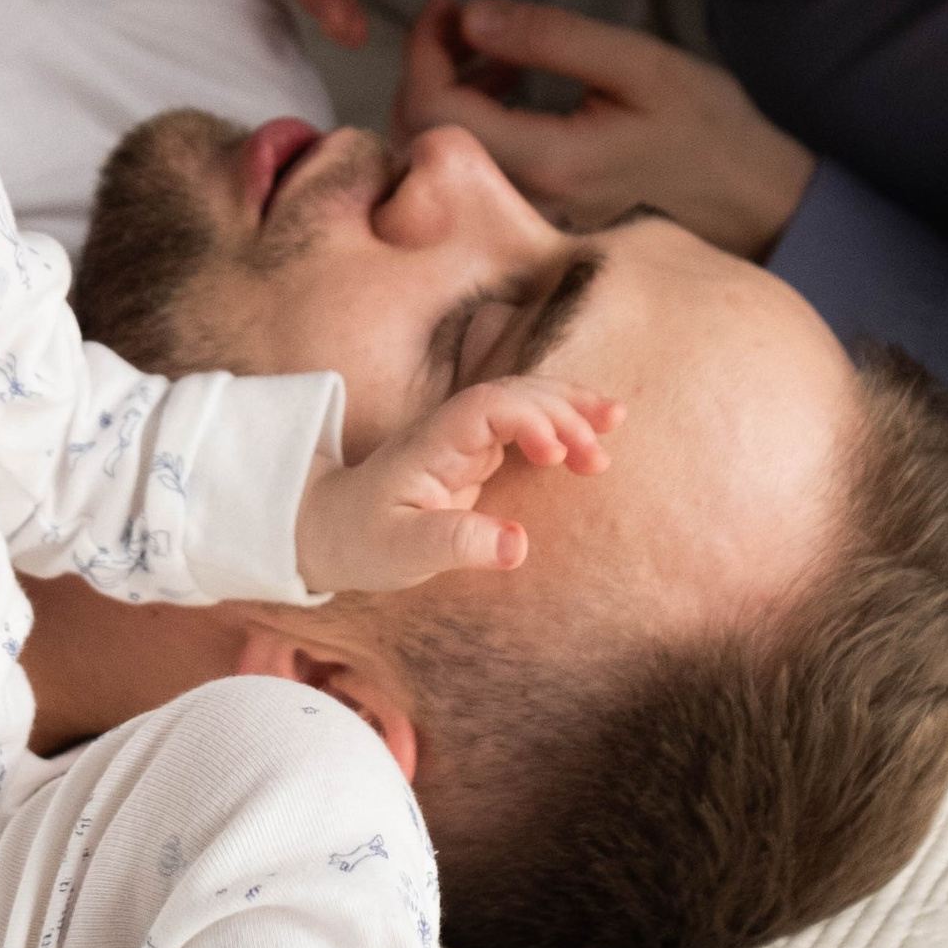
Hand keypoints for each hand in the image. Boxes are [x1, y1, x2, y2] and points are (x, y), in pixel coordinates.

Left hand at [299, 374, 619, 592]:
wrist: (330, 529)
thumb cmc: (362, 540)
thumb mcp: (403, 552)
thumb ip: (457, 544)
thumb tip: (518, 544)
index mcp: (431, 444)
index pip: (486, 408)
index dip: (527, 419)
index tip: (554, 456)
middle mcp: (451, 429)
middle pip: (514, 394)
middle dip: (563, 412)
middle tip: (599, 456)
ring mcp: (466, 437)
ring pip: (525, 400)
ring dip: (571, 408)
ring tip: (617, 421)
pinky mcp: (477, 452)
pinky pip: (528, 423)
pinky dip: (564, 422)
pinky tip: (597, 431)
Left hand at [396, 0, 818, 257]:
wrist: (751, 199)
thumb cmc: (707, 129)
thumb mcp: (640, 64)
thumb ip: (552, 39)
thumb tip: (470, 16)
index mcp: (548, 162)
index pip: (435, 112)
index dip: (424, 51)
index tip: (447, 5)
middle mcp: (525, 197)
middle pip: (423, 135)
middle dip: (429, 65)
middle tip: (465, 16)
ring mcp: (526, 211)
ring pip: (443, 150)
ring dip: (450, 87)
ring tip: (496, 45)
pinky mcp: (533, 210)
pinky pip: (474, 162)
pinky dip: (473, 113)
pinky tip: (510, 82)